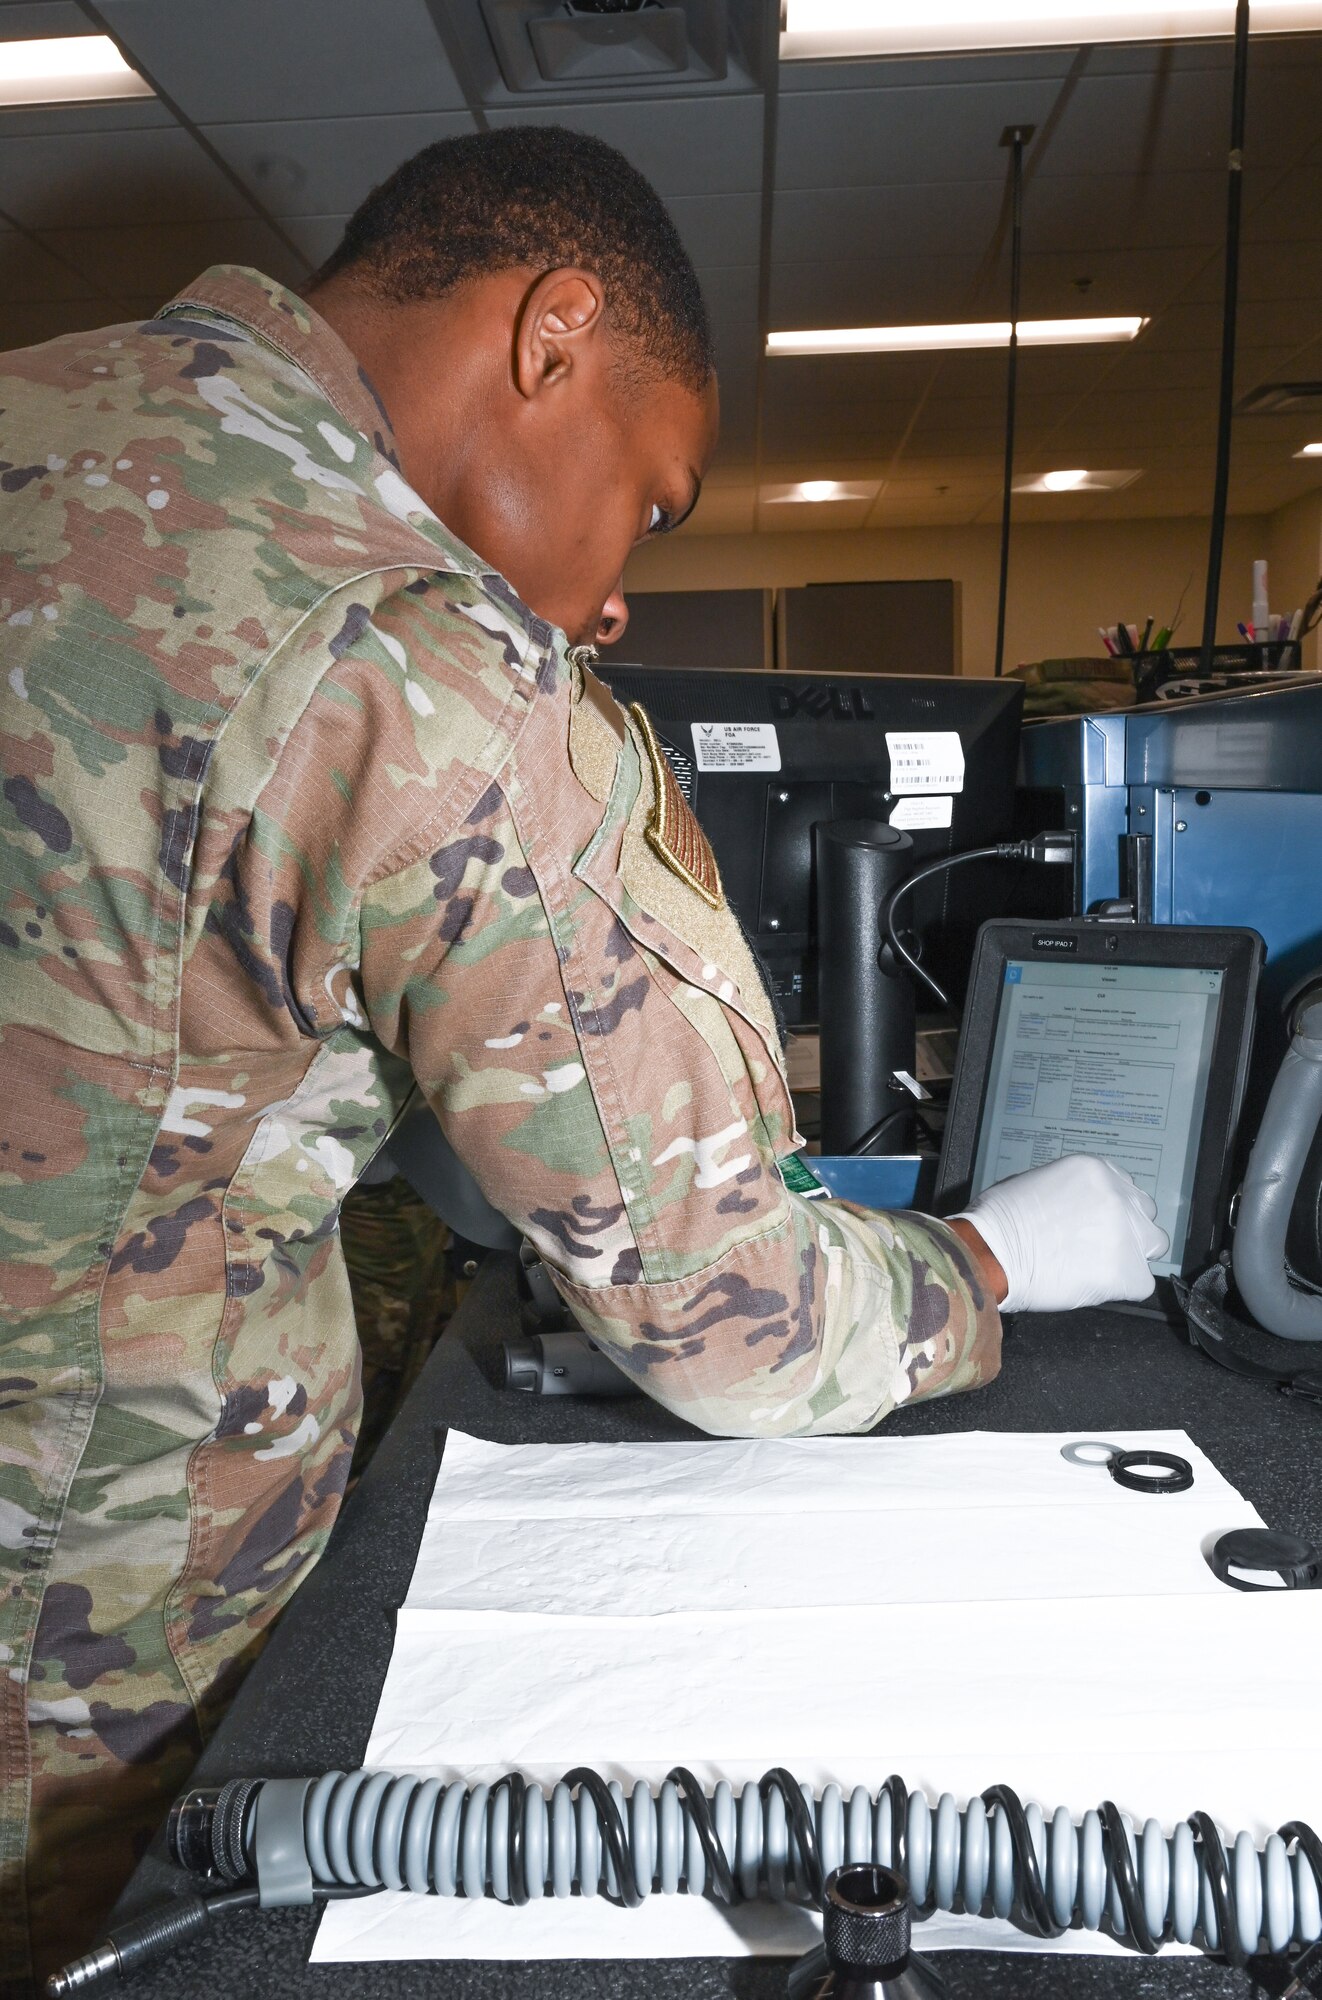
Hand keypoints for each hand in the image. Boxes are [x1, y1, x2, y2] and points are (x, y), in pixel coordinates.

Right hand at [951, 1155, 1169, 1313]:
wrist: (991, 1253)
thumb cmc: (1000, 1220)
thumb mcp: (1036, 1182)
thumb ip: (1072, 1191)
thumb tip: (1079, 1207)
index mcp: (1095, 1171)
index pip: (1125, 1187)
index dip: (1111, 1209)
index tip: (1098, 1222)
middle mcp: (1117, 1196)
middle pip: (1144, 1213)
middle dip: (1126, 1229)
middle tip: (1098, 1246)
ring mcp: (1125, 1233)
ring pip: (1155, 1244)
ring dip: (1133, 1256)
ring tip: (1102, 1267)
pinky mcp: (1125, 1270)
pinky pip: (1143, 1284)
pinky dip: (1122, 1289)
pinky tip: (1094, 1286)